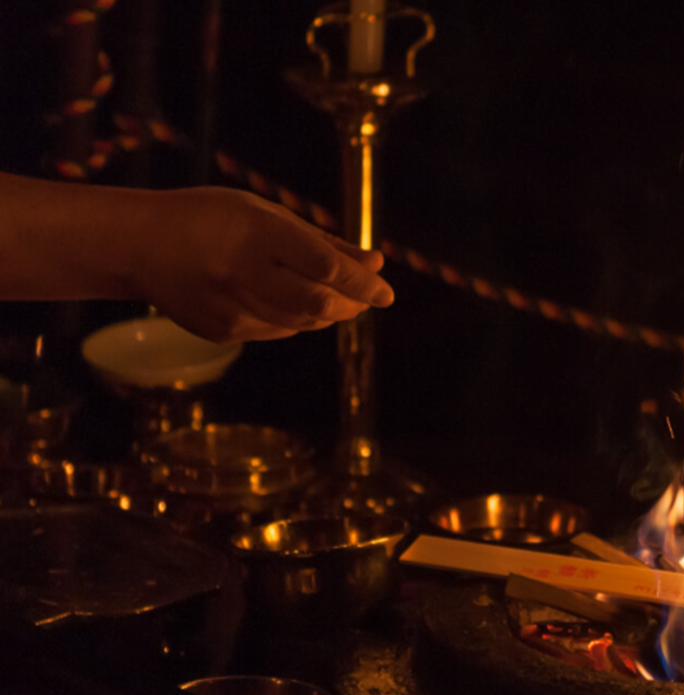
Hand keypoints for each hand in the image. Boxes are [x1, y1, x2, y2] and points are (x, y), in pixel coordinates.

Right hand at [135, 187, 393, 342]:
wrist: (138, 245)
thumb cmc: (212, 219)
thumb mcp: (266, 215)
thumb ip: (322, 242)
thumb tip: (375, 263)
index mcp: (257, 233)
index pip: (325, 266)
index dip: (362, 283)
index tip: (386, 291)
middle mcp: (244, 273)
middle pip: (318, 302)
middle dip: (353, 304)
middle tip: (371, 298)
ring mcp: (230, 307)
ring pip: (302, 322)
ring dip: (330, 314)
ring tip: (343, 300)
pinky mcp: (221, 331)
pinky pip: (277, 330)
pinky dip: (299, 320)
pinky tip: (299, 305)